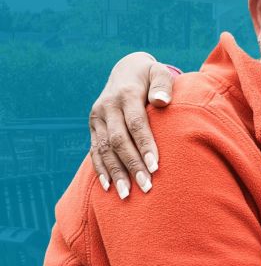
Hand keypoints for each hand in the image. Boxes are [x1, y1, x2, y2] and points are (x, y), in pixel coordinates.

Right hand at [89, 52, 172, 198]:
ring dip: (115, 173)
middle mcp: (107, 107)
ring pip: (103, 149)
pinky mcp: (93, 126)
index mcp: (126, 94)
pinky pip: (94, 150)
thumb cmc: (150, 76)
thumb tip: (162, 102)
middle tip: (146, 187)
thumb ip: (163, 84)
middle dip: (132, 165)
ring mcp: (97, 118)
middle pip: (119, 140)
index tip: (156, 167)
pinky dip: (101, 169)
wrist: (125, 70)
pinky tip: (109, 186)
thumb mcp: (158, 72)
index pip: (136, 124)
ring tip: (127, 195)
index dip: (145, 146)